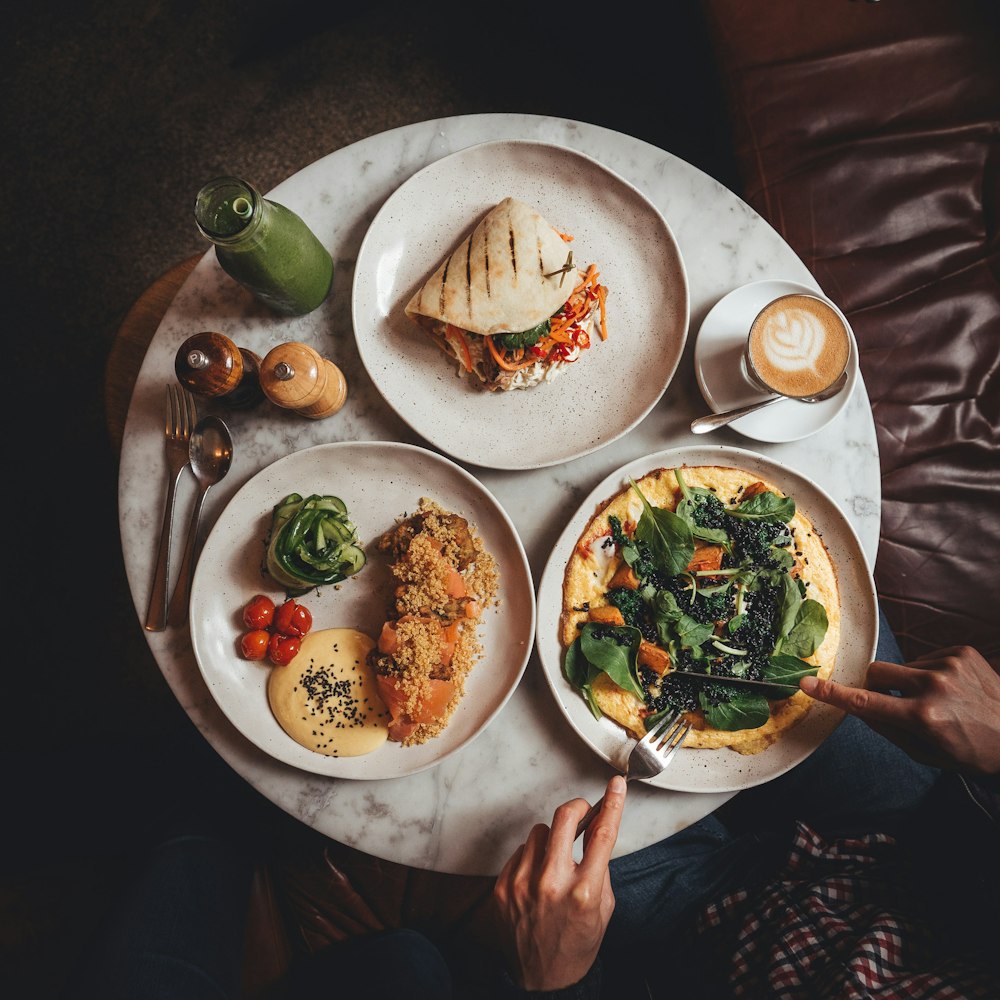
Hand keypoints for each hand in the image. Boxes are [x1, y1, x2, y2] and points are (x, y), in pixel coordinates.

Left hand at [491, 774, 625, 990]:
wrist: (544, 979)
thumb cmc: (578, 942)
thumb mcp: (603, 906)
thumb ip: (600, 864)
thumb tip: (600, 822)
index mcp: (583, 891)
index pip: (602, 834)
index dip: (612, 804)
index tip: (616, 786)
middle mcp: (551, 884)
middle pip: (564, 817)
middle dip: (577, 808)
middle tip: (583, 813)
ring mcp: (523, 884)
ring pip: (538, 831)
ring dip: (551, 839)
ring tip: (556, 862)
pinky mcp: (503, 887)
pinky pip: (520, 852)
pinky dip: (531, 858)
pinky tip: (537, 879)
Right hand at [801, 645, 999, 775]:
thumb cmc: (975, 751)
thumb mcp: (929, 754)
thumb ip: (890, 730)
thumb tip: (862, 708)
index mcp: (924, 717)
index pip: (866, 703)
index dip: (832, 694)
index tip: (807, 684)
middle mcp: (934, 686)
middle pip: (876, 673)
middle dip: (875, 685)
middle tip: (894, 703)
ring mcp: (949, 665)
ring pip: (903, 667)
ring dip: (910, 682)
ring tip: (942, 701)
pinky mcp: (961, 652)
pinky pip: (927, 659)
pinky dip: (931, 674)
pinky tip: (954, 690)